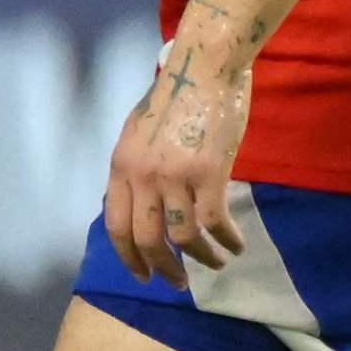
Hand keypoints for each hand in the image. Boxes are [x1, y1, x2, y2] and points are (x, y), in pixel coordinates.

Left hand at [102, 28, 250, 282]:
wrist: (203, 68)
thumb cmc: (174, 96)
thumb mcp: (137, 132)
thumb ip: (134, 169)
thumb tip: (137, 204)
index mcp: (121, 166)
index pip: (116, 226)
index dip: (129, 258)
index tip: (143, 276)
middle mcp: (142, 175)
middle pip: (147, 240)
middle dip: (163, 269)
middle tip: (179, 283)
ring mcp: (175, 176)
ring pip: (183, 238)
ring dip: (203, 258)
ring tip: (217, 262)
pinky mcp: (209, 173)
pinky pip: (215, 222)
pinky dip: (226, 240)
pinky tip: (235, 244)